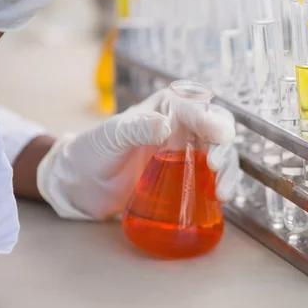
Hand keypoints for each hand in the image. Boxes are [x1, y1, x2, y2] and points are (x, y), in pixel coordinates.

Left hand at [37, 89, 241, 219]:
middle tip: (216, 166)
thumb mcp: (111, 136)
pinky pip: (211, 179)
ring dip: (228, 170)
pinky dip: (221, 186)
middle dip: (225, 147)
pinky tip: (220, 198)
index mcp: (166, 109)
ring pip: (220, 155)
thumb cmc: (91, 152)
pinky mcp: (185, 179)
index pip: (196, 109)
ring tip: (221, 191)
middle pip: (217, 131)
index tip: (221, 136)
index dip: (212, 121)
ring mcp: (186, 155)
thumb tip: (166, 126)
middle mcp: (182, 128)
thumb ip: (136, 127)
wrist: (79, 186)